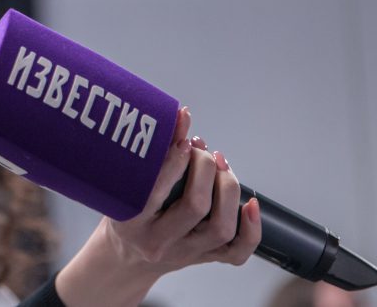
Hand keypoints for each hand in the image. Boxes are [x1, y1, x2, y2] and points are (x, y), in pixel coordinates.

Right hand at [55, 106, 260, 306]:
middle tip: (202, 151)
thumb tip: (181, 116)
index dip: (175, 161)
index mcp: (132, 222)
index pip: (157, 191)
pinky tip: (250, 204)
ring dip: (228, 190)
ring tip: (221, 167)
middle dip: (206, 169)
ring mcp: (184, 254)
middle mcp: (158, 242)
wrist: (126, 256)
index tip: (183, 139)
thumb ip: (151, 154)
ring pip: (221, 227)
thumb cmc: (125, 209)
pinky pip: (237, 252)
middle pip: (196, 207)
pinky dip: (251, 228)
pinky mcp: (204, 259)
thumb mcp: (125, 184)